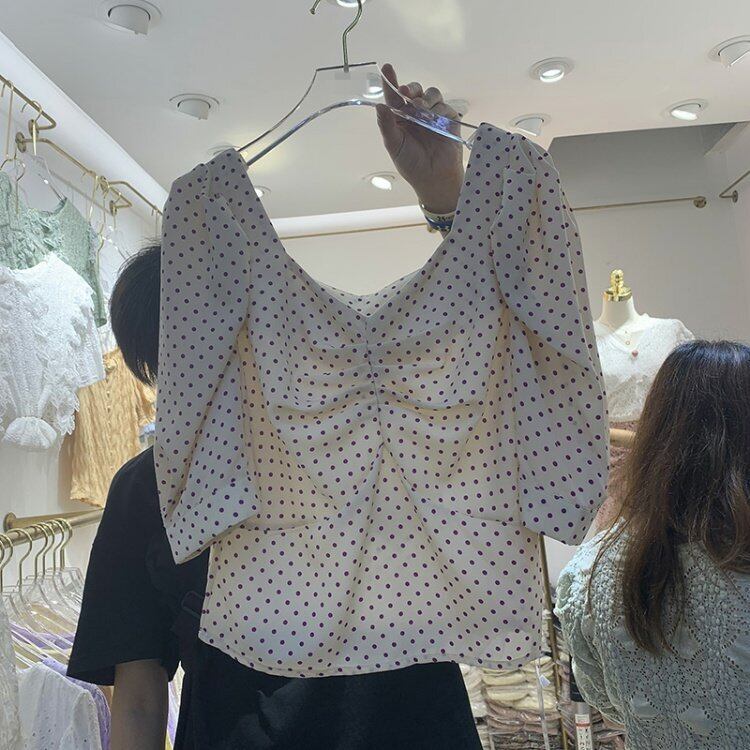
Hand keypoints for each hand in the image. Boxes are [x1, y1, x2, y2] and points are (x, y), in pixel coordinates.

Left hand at [376, 64, 463, 214]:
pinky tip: (435, 120)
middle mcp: (416, 113)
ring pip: (430, 94)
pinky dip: (438, 110)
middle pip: (414, 90)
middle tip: (406, 92)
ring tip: (421, 110)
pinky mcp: (448, 118)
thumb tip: (379, 106)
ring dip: (425, 99)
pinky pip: (444, 106)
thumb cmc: (411, 164)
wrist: (433, 178)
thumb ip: (386, 125)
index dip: (390, 81)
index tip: (387, 68)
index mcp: (400, 118)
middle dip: (411, 88)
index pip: (394, 96)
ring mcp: (433, 114)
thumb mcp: (394, 145)